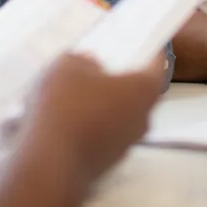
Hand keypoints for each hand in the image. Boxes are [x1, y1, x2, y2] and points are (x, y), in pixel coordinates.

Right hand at [18, 54, 164, 180]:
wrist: (50, 162)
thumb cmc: (66, 106)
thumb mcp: (69, 65)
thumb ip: (84, 60)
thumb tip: (91, 66)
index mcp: (143, 90)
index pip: (157, 66)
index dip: (149, 52)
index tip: (143, 43)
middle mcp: (142, 119)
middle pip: (139, 93)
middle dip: (122, 80)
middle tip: (103, 66)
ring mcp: (125, 145)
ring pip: (120, 116)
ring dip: (105, 104)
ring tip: (77, 92)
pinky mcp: (106, 163)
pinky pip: (103, 135)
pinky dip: (91, 124)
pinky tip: (67, 117)